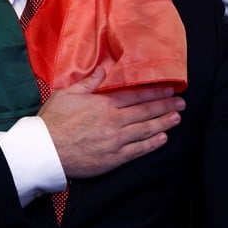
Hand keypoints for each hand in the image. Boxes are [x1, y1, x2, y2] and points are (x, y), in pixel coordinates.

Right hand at [38, 66, 184, 178]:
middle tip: (181, 103)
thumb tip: (104, 69)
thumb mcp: (67, 94)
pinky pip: (138, 150)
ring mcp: (116, 141)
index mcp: (103, 104)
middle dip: (165, 106)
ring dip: (163, 123)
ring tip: (177, 118)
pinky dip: (152, 143)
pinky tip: (162, 138)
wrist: (45, 150)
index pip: (135, 95)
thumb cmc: (53, 120)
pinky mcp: (114, 158)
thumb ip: (88, 82)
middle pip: (145, 112)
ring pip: (145, 130)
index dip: (154, 92)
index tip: (168, 89)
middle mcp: (114, 121)